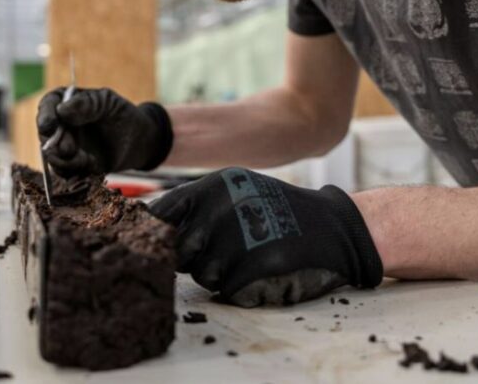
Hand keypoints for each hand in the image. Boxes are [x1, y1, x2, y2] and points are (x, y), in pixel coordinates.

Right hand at [37, 87, 172, 176]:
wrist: (138, 141)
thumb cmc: (122, 114)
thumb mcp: (107, 102)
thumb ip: (87, 104)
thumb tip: (62, 111)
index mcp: (66, 103)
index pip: (47, 106)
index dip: (45, 116)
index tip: (48, 126)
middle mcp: (60, 125)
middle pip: (46, 134)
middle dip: (55, 144)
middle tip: (69, 149)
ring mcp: (65, 146)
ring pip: (52, 156)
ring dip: (64, 161)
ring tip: (84, 159)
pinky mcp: (73, 165)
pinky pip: (65, 172)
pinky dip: (74, 172)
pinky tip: (91, 166)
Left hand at [149, 167, 383, 306]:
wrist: (330, 225)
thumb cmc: (274, 208)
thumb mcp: (233, 190)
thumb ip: (193, 206)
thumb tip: (147, 223)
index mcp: (210, 187)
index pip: (159, 215)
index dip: (156, 234)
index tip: (158, 243)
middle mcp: (218, 209)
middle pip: (176, 251)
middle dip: (193, 256)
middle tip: (226, 246)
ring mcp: (235, 238)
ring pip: (201, 274)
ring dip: (220, 272)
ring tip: (250, 251)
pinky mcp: (252, 267)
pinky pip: (227, 290)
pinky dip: (241, 286)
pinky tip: (261, 266)